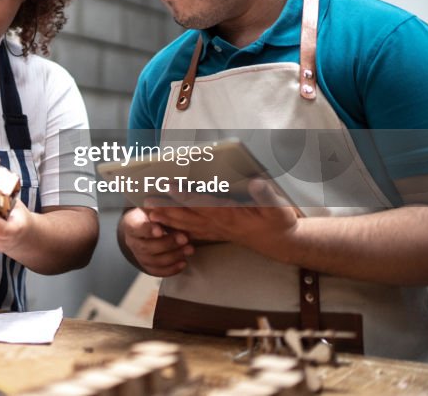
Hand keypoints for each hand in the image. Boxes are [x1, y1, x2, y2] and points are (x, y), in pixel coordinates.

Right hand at [118, 207, 193, 276]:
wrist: (142, 227)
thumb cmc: (151, 214)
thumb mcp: (153, 206)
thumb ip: (160, 205)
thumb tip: (171, 192)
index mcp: (131, 224)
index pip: (137, 228)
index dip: (148, 230)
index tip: (160, 230)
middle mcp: (132, 242)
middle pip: (147, 247)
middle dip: (167, 244)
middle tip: (184, 238)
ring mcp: (138, 256)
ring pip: (154, 261)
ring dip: (174, 256)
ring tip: (190, 249)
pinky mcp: (146, 266)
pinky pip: (158, 271)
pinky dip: (171, 269)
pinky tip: (184, 263)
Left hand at [144, 179, 298, 255]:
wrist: (282, 243)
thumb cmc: (279, 223)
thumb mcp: (278, 208)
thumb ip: (266, 196)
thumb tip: (256, 183)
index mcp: (230, 214)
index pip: (203, 203)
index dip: (185, 195)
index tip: (168, 185)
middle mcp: (218, 224)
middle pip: (187, 215)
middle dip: (166, 208)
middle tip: (145, 201)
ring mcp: (216, 230)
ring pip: (186, 225)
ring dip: (167, 218)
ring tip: (148, 212)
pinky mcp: (217, 234)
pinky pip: (193, 233)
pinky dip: (177, 229)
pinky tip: (165, 228)